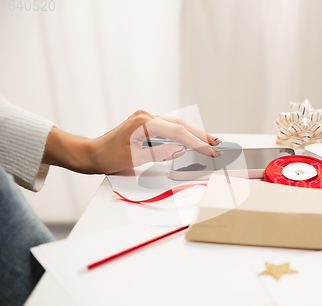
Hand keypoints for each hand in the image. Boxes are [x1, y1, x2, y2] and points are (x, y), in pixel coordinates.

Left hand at [42, 110, 220, 173]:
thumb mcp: (135, 159)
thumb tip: (180, 150)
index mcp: (143, 122)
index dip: (196, 141)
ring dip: (193, 134)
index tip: (210, 150)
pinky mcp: (146, 125)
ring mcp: (146, 119)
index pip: (177, 131)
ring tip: (210, 142)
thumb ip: (160, 153)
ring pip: (176, 124)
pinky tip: (192, 140)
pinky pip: (169, 128)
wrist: (92, 154)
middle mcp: (146, 116)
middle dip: (200, 134)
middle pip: (180, 124)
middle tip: (217, 143)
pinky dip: (182, 134)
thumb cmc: (108, 157)